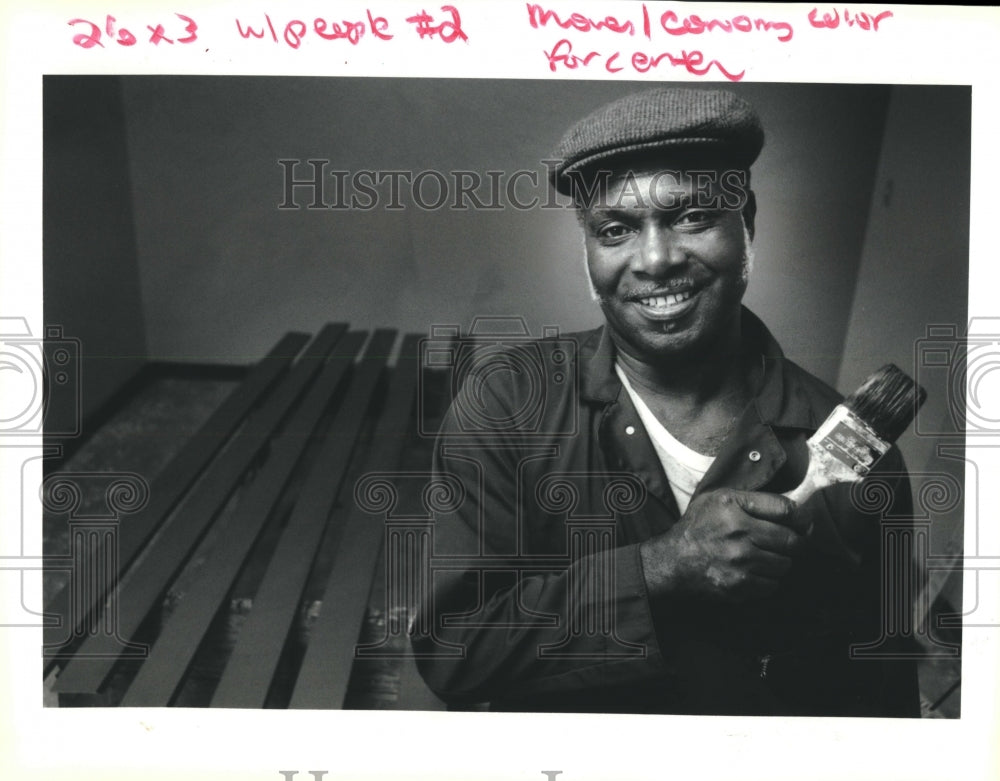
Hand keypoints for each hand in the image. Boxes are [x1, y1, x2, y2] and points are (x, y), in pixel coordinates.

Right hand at [639, 488, 808, 602]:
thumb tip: (794, 508)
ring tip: (766, 558)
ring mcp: (740, 562)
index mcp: (733, 507)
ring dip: (780, 562)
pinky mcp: (739, 585)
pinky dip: (768, 580)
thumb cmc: (698, 527)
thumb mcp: (718, 499)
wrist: (672, 561)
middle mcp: (738, 533)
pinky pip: (772, 585)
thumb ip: (753, 498)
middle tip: (790, 543)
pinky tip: (755, 572)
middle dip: (796, 542)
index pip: (786, 510)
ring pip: (785, 565)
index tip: (802, 523)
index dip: (800, 517)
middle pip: (792, 541)